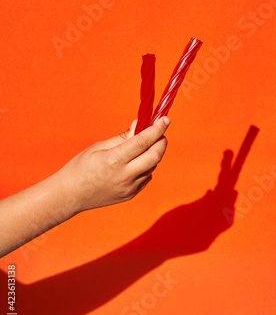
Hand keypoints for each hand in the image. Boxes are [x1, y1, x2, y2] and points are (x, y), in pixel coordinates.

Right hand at [55, 117, 169, 213]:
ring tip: (141, 146)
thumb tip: (139, 125)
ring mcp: (129, 188)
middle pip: (155, 156)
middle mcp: (125, 176)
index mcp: (114, 160)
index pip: (143, 142)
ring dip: (153, 153)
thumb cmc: (81, 167)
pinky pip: (146, 177)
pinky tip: (135, 162)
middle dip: (161, 141)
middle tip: (160, 132)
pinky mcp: (130, 195)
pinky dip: (146, 166)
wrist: (70, 195)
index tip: (165, 119)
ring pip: (152, 166)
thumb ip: (122, 137)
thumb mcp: (99, 147)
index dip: (157, 129)